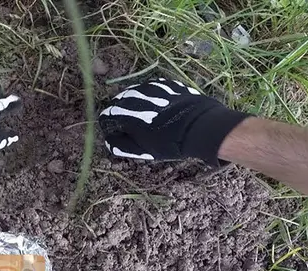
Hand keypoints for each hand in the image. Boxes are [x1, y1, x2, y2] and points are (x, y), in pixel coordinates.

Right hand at [98, 78, 248, 165]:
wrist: (200, 126)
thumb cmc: (169, 142)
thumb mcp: (143, 150)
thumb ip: (122, 145)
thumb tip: (109, 141)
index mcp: (126, 112)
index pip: (107, 116)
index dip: (109, 126)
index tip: (115, 133)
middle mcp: (135, 95)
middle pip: (119, 102)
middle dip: (120, 113)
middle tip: (129, 126)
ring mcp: (151, 86)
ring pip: (135, 93)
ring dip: (135, 103)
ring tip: (145, 116)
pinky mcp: (166, 83)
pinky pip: (152, 88)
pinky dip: (151, 97)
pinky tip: (159, 106)